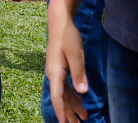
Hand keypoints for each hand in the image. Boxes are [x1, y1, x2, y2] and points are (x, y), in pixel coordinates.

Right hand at [46, 4, 88, 122]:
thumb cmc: (68, 37)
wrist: (60, 23)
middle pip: (60, 98)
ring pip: (64, 94)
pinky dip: (73, 96)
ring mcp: (56, 72)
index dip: (61, 111)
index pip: (57, 97)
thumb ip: (79, 73)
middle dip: (68, 113)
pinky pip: (66, 87)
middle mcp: (53, 75)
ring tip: (84, 118)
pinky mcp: (61, 69)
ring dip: (73, 106)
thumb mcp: (76, 54)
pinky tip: (81, 102)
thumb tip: (82, 92)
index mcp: (55, 73)